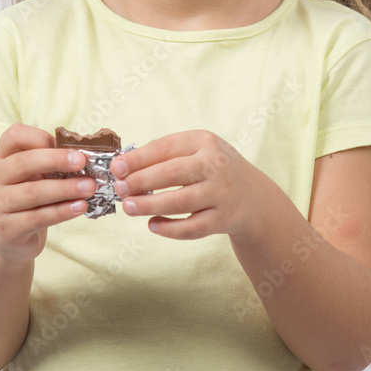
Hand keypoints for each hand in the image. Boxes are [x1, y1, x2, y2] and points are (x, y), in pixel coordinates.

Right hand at [0, 123, 95, 263]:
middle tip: (82, 161)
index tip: (65, 145)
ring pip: (33, 193)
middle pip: (23, 163)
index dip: (40, 137)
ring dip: (65, 189)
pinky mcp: (6, 230)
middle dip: (56, 160)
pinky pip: (37, 218)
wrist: (8, 237)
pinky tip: (80, 207)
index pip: (14, 136)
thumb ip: (48, 162)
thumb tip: (81, 155)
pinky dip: (62, 212)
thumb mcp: (30, 174)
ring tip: (89, 187)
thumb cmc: (26, 197)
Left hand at [110, 129, 271, 240]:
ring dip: (149, 205)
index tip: (116, 168)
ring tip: (129, 207)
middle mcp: (216, 165)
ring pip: (180, 202)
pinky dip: (169, 228)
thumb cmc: (214, 169)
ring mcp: (222, 193)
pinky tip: (152, 224)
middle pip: (172, 173)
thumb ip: (165, 154)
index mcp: (205, 141)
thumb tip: (124, 166)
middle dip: (140, 181)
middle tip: (120, 189)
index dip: (137, 158)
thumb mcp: (197, 150)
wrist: (253, 196)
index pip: (166, 147)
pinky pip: (191, 228)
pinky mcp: (224, 219)